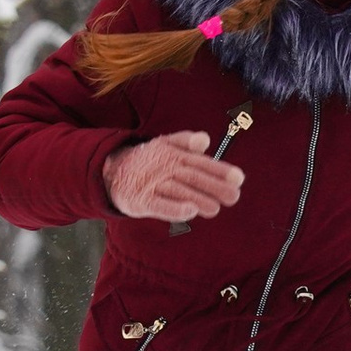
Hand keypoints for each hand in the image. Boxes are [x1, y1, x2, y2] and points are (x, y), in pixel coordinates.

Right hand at [106, 131, 244, 223]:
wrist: (112, 170)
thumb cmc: (150, 161)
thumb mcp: (166, 146)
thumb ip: (187, 143)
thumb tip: (204, 139)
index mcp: (174, 153)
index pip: (200, 162)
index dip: (220, 169)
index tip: (238, 178)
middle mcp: (164, 166)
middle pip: (192, 176)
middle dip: (214, 186)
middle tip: (234, 196)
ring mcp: (152, 183)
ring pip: (178, 190)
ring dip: (198, 198)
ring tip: (215, 208)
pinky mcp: (141, 200)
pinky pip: (159, 205)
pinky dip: (174, 208)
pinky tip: (190, 211)